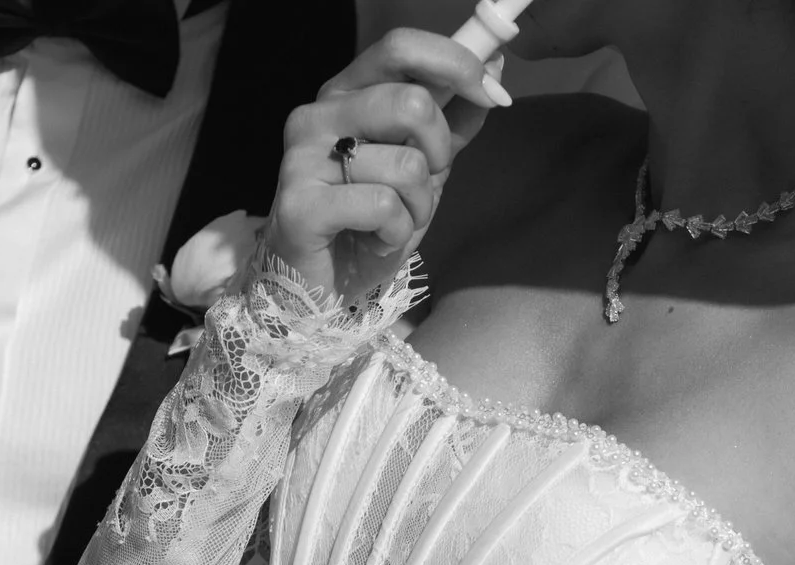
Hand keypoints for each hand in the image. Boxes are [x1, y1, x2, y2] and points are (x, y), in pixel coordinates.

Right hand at [265, 28, 504, 302]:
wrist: (323, 287)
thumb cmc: (370, 223)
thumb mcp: (424, 167)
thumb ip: (453, 119)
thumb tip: (494, 70)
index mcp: (346, 94)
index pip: (400, 47)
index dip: (456, 63)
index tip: (493, 94)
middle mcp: (318, 116)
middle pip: (411, 102)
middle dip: (439, 152)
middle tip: (423, 184)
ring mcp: (303, 159)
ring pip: (405, 165)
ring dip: (419, 206)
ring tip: (393, 223)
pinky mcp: (300, 206)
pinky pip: (383, 206)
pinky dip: (396, 233)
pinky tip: (375, 242)